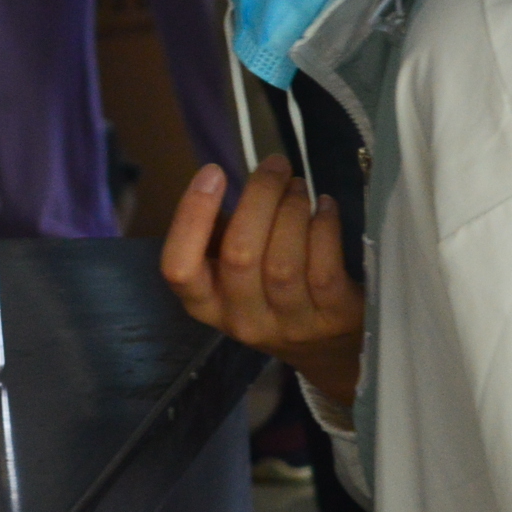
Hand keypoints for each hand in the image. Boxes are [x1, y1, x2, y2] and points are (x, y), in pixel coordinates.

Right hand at [159, 157, 363, 409]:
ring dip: (292, 209)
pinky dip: (324, 227)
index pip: (179, 268)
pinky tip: (325, 206)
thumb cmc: (270, 293)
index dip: (192, 216)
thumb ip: (221, 234)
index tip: (213, 172)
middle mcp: (242, 320)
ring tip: (298, 185)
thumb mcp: (232, 272)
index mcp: (206, 303)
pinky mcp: (331, 318)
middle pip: (239, 256)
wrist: (327, 346)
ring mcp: (288, 324)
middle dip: (259, 197)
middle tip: (275, 164)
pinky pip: (323, 267)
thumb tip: (223, 180)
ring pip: (282, 261)